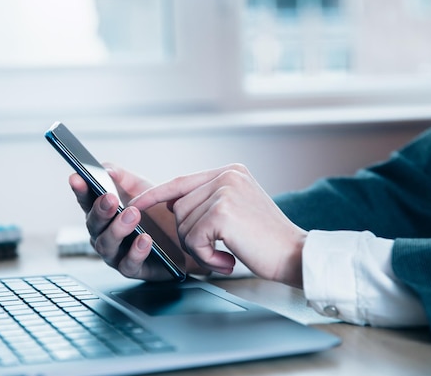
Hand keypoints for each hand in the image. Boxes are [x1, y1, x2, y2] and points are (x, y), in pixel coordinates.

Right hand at [69, 164, 202, 280]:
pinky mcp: (134, 269)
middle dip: (100, 210)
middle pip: (93, 224)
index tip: (77, 177)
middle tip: (110, 198)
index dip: (80, 190)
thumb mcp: (142, 189)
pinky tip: (146, 239)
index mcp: (103, 214)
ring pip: (106, 245)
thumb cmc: (157, 213)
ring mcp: (116, 254)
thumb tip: (106, 168)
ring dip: (118, 229)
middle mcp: (104, 235)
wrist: (184, 236)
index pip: (86, 201)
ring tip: (133, 214)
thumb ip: (123, 177)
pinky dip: (136, 251)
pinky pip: (129, 264)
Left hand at [129, 164, 307, 287]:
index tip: (136, 203)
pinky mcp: (222, 212)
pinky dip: (205, 256)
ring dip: (199, 248)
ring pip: (182, 224)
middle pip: (179, 207)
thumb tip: (172, 203)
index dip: (156, 194)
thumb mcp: (237, 208)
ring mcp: (225, 191)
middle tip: (217, 249)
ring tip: (226, 253)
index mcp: (230, 171)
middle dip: (189, 235)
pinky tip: (227, 259)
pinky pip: (192, 239)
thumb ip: (208, 200)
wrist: (295, 255)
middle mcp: (227, 175)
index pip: (181, 181)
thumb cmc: (266, 239)